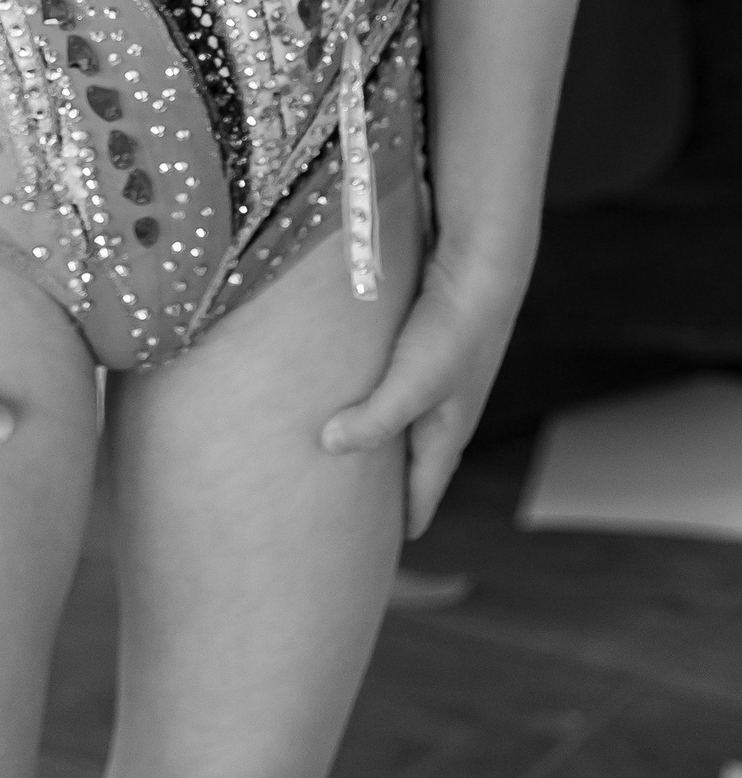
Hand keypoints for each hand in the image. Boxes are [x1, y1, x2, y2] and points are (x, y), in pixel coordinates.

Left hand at [319, 245, 526, 536]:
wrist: (480, 266)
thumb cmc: (452, 331)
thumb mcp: (412, 384)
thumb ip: (374, 419)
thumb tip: (329, 446)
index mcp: (446, 431)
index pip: (426, 487)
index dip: (411, 514)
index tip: (396, 541)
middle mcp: (444, 409)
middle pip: (418, 458)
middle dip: (398, 483)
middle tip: (370, 507)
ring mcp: (437, 376)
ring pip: (407, 419)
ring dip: (386, 437)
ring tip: (356, 449)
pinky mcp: (424, 342)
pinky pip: (397, 382)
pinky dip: (380, 395)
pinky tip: (358, 383)